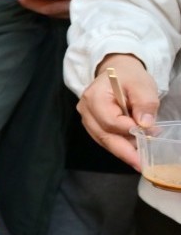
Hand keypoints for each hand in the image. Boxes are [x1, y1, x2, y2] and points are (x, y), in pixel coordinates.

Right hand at [78, 53, 158, 169]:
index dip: (128, 129)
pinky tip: (132, 150)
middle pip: (103, 135)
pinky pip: (105, 139)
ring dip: (122, 150)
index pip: (109, 121)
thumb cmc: (129, 76)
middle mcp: (85, 110)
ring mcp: (87, 118)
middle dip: (124, 151)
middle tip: (140, 164)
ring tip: (140, 158)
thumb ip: (145, 103)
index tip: (148, 131)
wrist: (118, 71)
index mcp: (94, 97)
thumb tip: (144, 125)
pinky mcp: (93, 125)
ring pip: (103, 140)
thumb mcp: (142, 84)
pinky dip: (119, 145)